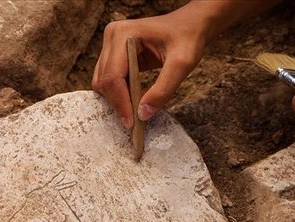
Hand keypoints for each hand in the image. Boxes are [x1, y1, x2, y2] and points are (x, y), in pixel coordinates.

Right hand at [92, 8, 207, 128]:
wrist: (191, 25)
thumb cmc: (188, 38)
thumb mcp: (182, 64)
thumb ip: (163, 90)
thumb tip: (143, 114)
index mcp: (124, 34)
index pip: (113, 76)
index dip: (120, 102)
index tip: (131, 123)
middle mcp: (113, 36)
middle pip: (104, 81)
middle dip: (119, 103)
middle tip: (135, 122)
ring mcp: (111, 45)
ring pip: (103, 82)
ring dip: (118, 99)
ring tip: (137, 110)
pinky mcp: (115, 54)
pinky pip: (110, 80)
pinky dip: (121, 93)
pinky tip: (137, 99)